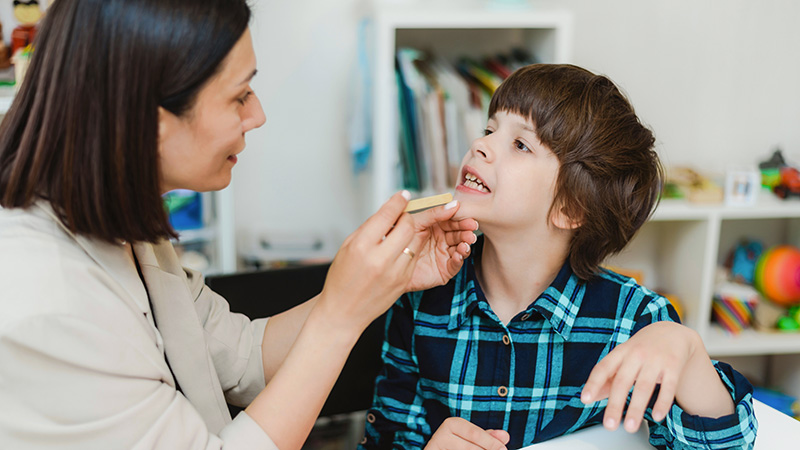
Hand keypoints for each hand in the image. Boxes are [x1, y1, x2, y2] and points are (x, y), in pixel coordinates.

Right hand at [317, 191, 417, 332]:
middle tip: (400, 217)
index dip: (397, 202)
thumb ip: (369, 228)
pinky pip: (414, 257)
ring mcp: (395, 272)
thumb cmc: (341, 279)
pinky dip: (409, 250)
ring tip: (398, 235)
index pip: (387, 215)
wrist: (343, 312)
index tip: (402, 196)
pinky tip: (398, 252)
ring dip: (410, 233)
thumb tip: (388, 211)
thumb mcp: (347, 247)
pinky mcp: (404, 281)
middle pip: (407, 226)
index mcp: (362, 247)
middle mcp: (380, 259)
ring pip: (415, 240)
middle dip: (406, 218)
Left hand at [404, 200, 478, 292]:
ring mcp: (444, 255)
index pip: (452, 221)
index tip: (469, 217)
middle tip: (472, 229)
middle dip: (466, 231)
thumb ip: (434, 213)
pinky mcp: (444, 270)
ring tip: (465, 243)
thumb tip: (453, 204)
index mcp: (436, 227)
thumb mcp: (416, 222)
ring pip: (460, 248)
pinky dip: (459, 259)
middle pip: (459, 234)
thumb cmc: (401, 242)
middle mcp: (442, 240)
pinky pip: (455, 264)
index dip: (461, 219)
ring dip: (465, 244)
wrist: (390, 264)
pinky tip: (459, 254)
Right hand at [425, 417, 508, 449]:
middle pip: (471, 448)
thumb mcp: (471, 438)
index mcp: (451, 424)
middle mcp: (440, 437)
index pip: (475, 434)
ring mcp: (435, 448)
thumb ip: (487, 437)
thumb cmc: (455, 445)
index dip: (491, 443)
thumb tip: (504, 436)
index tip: (503, 448)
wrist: (439, 449)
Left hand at [580, 321, 699, 432]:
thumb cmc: (642, 349)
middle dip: (615, 404)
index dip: (593, 384)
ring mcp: (656, 359)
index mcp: (620, 352)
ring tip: (630, 427)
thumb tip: (589, 398)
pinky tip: (657, 416)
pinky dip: (663, 402)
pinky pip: (669, 386)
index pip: (603, 368)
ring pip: (644, 386)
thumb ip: (607, 377)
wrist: (672, 332)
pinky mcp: (674, 366)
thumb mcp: (622, 358)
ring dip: (636, 408)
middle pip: (622, 381)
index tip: (584, 400)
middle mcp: (636, 354)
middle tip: (609, 425)